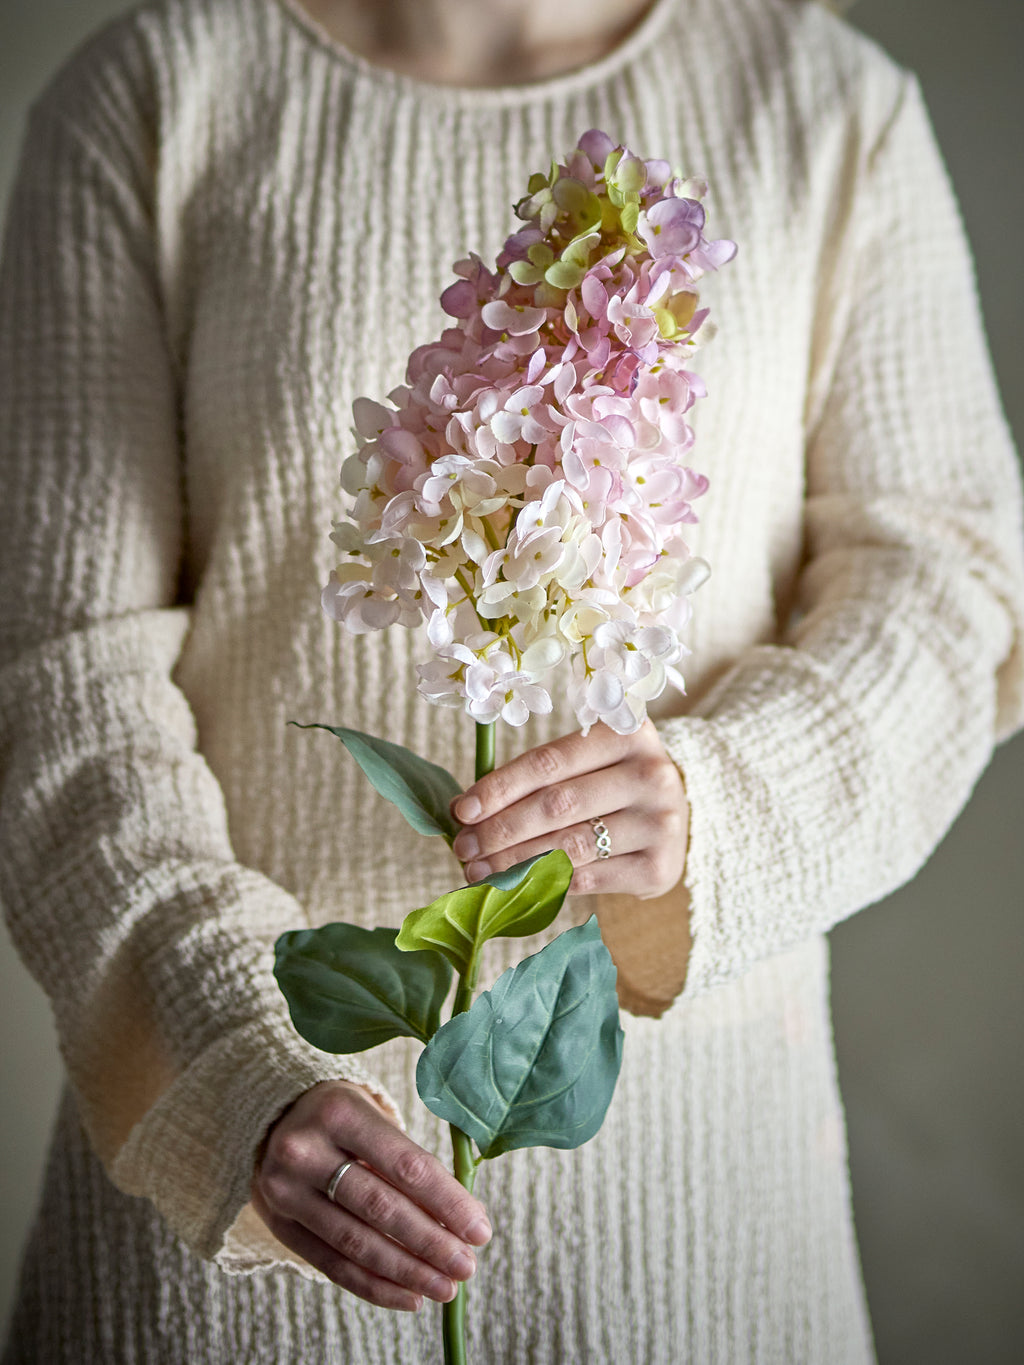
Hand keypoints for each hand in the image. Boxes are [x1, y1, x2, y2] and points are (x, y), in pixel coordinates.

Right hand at [252, 1080, 491, 1310]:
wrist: (274, 1117)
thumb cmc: (344, 1117)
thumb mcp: (375, 1116)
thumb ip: (413, 1163)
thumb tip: (465, 1218)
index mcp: (341, 1113)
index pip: (406, 1166)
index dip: (447, 1202)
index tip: (480, 1231)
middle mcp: (306, 1151)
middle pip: (381, 1208)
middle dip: (430, 1243)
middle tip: (466, 1267)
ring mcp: (286, 1190)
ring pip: (356, 1243)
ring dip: (406, 1272)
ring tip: (444, 1287)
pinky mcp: (278, 1223)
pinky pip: (331, 1264)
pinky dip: (373, 1286)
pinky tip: (408, 1297)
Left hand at [451, 720, 688, 897]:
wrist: (671, 817)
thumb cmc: (610, 782)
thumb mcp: (584, 762)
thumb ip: (534, 778)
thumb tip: (466, 808)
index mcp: (626, 732)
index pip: (549, 762)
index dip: (500, 787)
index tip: (464, 810)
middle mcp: (651, 774)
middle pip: (557, 805)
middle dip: (501, 830)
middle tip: (464, 848)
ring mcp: (660, 823)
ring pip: (570, 845)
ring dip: (515, 862)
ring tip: (480, 871)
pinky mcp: (660, 866)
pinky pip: (589, 878)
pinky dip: (547, 882)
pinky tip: (517, 885)